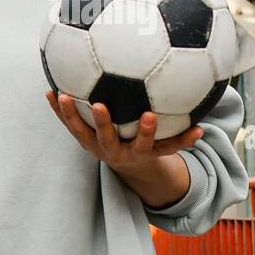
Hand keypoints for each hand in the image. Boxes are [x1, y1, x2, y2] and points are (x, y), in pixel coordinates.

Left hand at [44, 91, 202, 172]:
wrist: (125, 164)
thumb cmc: (149, 147)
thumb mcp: (166, 147)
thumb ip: (182, 138)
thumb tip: (204, 128)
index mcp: (137, 153)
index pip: (144, 144)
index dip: (146, 132)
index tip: (150, 115)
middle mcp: (114, 152)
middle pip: (107, 139)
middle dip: (104, 123)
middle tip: (100, 105)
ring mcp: (94, 147)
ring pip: (80, 133)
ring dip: (71, 115)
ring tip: (63, 95)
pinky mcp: (81, 140)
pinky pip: (68, 124)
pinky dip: (58, 110)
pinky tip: (49, 90)